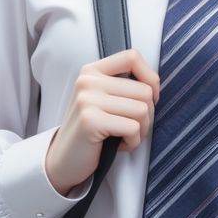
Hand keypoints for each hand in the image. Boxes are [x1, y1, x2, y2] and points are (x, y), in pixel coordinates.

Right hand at [45, 48, 160, 196]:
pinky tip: (117, 145)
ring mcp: (87, 99)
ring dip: (141, 131)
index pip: (132, 57)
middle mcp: (88, 81)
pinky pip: (133, 128)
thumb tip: (154, 85)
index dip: (150, 78)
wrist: (63, 160)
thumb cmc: (91, 132)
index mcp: (92, 71)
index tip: (149, 99)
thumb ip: (123, 86)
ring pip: (142, 110)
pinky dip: (132, 142)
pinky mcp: (90, 120)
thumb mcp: (102, 100)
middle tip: (130, 128)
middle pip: (145, 90)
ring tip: (123, 137)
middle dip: (148, 115)